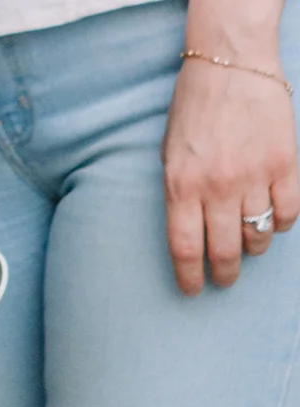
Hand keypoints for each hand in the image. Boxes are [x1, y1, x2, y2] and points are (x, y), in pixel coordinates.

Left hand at [164, 43, 298, 292]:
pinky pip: (287, 209)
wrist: (231, 64)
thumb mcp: (169, 157)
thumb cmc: (193, 110)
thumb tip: (189, 234)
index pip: (184, 250)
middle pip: (223, 250)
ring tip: (250, 249)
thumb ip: (178, 196)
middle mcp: (216, 188)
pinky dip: (282, 223)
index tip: (193, 291)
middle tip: (225, 280)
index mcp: (181, 188)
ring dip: (254, 248)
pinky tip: (275, 224)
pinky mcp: (284, 161)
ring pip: (257, 233)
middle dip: (224, 273)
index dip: (190, 277)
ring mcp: (253, 175)